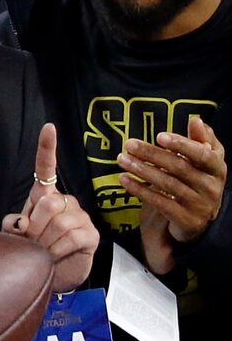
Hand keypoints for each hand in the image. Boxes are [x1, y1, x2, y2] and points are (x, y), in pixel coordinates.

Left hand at [2, 122, 99, 292]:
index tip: (49, 127)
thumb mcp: (14, 236)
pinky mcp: (91, 234)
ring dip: (45, 242)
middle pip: (48, 203)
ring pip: (60, 222)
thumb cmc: (31, 251)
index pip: (45, 168)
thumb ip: (12, 226)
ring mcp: (80, 216)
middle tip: (33, 242)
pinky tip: (55, 255)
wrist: (48, 276)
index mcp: (44, 196)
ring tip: (43, 252)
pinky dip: (58, 249)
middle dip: (36, 227)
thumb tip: (23, 224)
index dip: (47, 148)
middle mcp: (65, 201)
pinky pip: (73, 237)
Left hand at [120, 116, 226, 274]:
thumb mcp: (202, 161)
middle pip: (180, 168)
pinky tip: (124, 179)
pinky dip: (140, 190)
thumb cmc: (197, 181)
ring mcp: (200, 206)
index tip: (158, 136)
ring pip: (167, 184)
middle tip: (129, 144)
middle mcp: (212, 188)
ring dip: (142, 170)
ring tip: (122, 159)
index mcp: (217, 169)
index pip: (202, 155)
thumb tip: (197, 120)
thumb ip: (200, 140)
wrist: (199, 220)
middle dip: (152, 154)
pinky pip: (159, 203)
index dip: (182, 144)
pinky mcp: (186, 220)